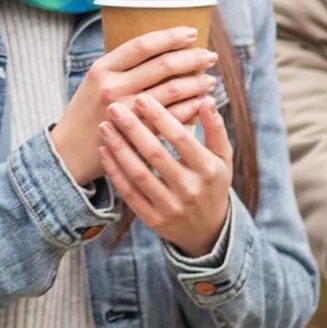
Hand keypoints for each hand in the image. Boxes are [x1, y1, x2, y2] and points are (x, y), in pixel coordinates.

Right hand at [49, 29, 216, 185]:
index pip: (142, 45)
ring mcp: (125, 112)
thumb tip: (164, 48)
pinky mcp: (137, 133)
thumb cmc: (88, 110)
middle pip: (162, 66)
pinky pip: (172, 117)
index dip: (170, 37)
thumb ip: (123, 65)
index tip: (192, 33)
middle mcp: (113, 87)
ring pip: (172, 90)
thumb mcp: (95, 80)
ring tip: (210, 80)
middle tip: (209, 56)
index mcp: (102, 68)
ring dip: (196, 83)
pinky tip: (202, 102)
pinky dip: (192, 107)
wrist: (70, 151)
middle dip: (192, 58)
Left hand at [98, 91, 234, 255]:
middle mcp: (190, 189)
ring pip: (138, 174)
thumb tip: (206, 99)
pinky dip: (114, 172)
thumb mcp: (223, 158)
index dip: (160, 117)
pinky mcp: (153, 219)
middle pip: (155, 154)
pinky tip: (104, 151)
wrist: (207, 230)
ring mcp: (170, 207)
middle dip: (133, 128)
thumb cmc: (212, 183)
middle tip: (114, 107)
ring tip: (104, 126)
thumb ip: (216, 129)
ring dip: (119, 148)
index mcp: (208, 170)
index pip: (181, 139)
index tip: (142, 97)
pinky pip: (129, 193)